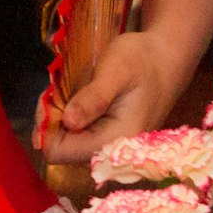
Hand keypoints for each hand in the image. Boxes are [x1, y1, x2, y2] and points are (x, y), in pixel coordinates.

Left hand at [42, 28, 195, 166]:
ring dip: (59, 117)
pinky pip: (76, 135)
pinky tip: (78, 97)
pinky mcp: (106, 138)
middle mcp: (111, 151)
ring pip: (66, 142)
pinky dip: (70, 116)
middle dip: (51, 121)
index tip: (49, 99)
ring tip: (70, 91)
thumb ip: (93, 98)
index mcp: (115, 140)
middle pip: (60, 149)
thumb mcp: (116, 71)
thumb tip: (69, 122)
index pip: (60, 152)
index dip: (46, 127)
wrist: (166, 60)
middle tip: (57, 90)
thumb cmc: (142, 61)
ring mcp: (108, 146)